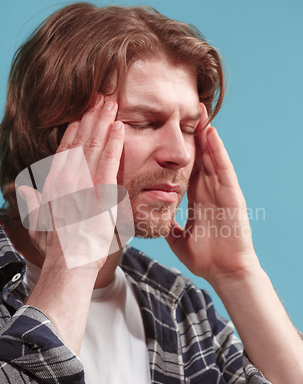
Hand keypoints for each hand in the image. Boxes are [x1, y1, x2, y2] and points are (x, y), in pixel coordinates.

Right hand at [17, 96, 124, 269]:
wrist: (69, 262)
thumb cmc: (55, 248)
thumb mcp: (37, 223)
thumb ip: (31, 202)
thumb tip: (23, 188)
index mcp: (53, 184)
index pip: (65, 150)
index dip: (74, 131)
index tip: (81, 115)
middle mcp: (67, 178)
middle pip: (80, 141)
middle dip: (91, 117)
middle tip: (100, 98)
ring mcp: (83, 182)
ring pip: (95, 145)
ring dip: (103, 122)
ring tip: (111, 103)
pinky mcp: (99, 190)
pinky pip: (109, 160)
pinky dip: (114, 142)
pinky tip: (120, 127)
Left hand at [166, 104, 257, 288]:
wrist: (224, 272)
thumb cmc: (205, 257)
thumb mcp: (177, 237)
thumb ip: (167, 224)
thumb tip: (151, 219)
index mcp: (198, 198)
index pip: (187, 168)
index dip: (179, 150)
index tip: (168, 134)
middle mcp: (210, 190)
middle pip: (200, 156)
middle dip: (193, 134)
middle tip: (185, 111)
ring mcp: (222, 191)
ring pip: (212, 156)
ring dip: (206, 134)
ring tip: (199, 112)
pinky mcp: (232, 195)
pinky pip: (223, 168)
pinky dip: (217, 150)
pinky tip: (210, 133)